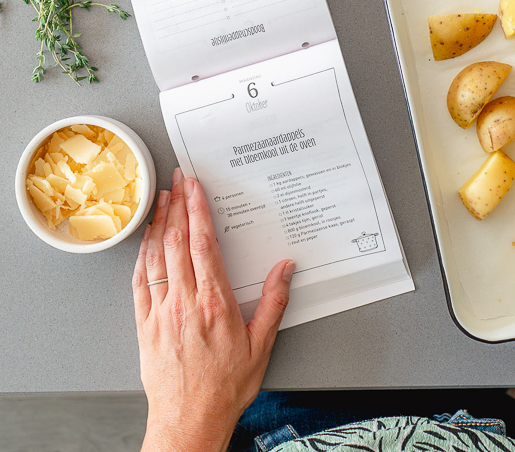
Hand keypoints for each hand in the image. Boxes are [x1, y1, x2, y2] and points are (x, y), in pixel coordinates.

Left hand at [133, 168, 294, 451]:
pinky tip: (146, 241)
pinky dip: (143, 255)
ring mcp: (161, 311)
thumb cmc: (225, 387)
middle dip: (177, 205)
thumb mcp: (261, 346)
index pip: (203, 243)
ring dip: (159, 223)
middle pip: (178, 241)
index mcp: (214, 302)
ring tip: (162, 199)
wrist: (189, 421)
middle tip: (177, 180)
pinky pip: (140, 281)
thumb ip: (274, 302)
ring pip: (156, 255)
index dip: (197, 209)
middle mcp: (185, 301)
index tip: (195, 187)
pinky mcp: (144, 324)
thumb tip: (286, 268)